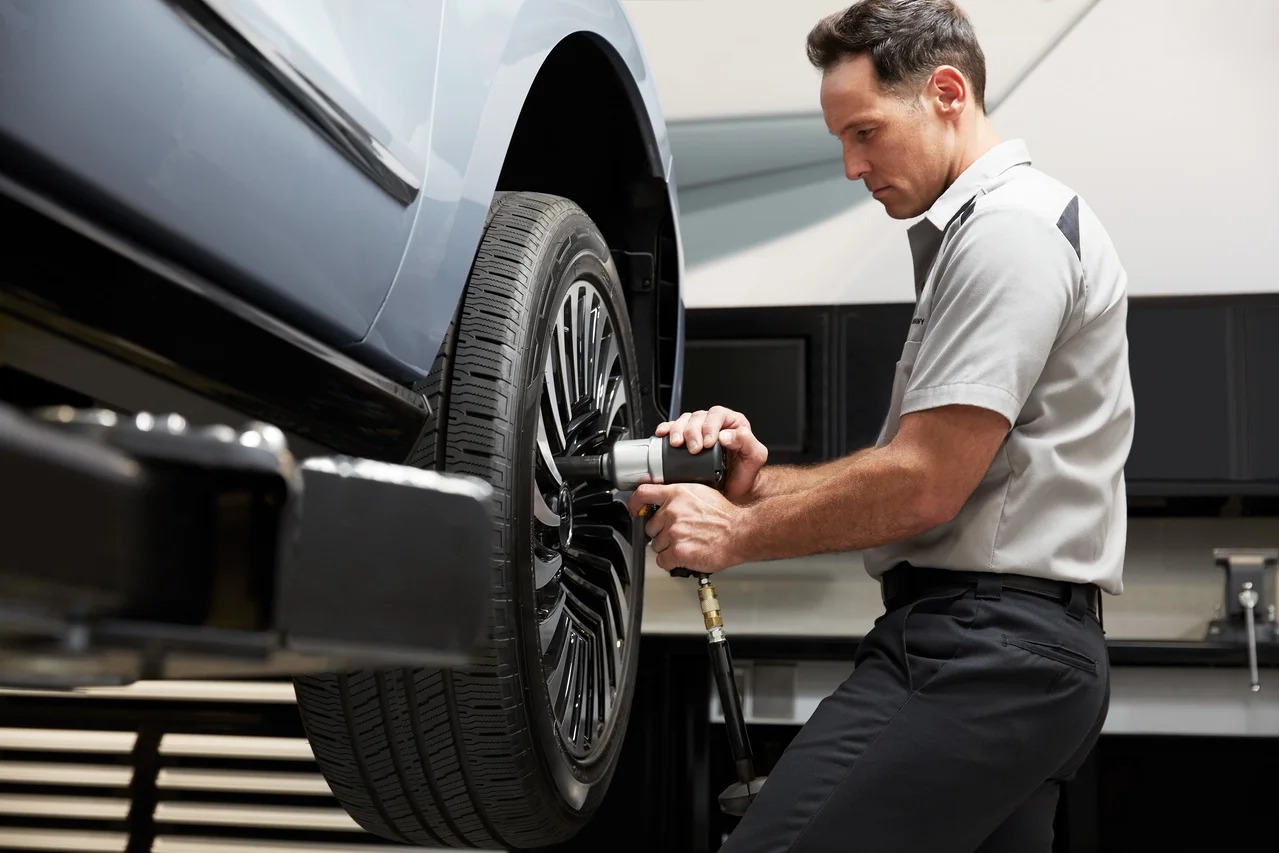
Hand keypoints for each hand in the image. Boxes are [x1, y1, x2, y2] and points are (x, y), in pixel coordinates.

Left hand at [627, 483, 748, 572]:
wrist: (740, 532)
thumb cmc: (725, 516)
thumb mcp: (701, 493)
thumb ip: (680, 497)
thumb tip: (666, 503)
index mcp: (677, 493)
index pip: (643, 494)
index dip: (634, 503)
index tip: (634, 509)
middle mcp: (673, 511)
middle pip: (650, 527)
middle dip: (661, 533)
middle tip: (679, 534)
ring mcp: (674, 532)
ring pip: (656, 545)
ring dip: (668, 548)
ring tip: (687, 543)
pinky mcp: (678, 551)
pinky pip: (662, 561)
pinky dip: (671, 562)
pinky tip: (684, 556)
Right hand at [656, 406, 767, 500]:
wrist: (735, 491)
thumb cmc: (745, 473)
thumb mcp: (755, 457)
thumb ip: (747, 442)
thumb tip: (726, 435)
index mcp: (733, 423)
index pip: (718, 414)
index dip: (710, 426)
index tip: (707, 443)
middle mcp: (715, 424)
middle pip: (698, 416)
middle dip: (692, 431)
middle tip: (693, 449)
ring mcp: (699, 431)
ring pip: (684, 420)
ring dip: (678, 430)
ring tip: (677, 444)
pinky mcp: (686, 440)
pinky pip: (674, 428)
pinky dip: (667, 429)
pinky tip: (663, 434)